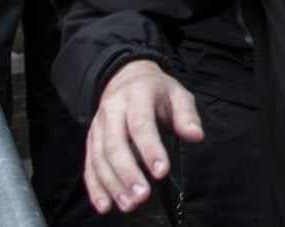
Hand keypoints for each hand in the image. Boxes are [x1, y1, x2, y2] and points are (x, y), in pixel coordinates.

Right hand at [83, 60, 203, 214]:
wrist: (126, 79)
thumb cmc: (157, 92)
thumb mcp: (178, 94)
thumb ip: (187, 115)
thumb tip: (195, 135)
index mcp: (136, 95)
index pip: (140, 124)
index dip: (150, 149)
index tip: (161, 172)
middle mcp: (112, 110)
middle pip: (114, 144)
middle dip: (128, 173)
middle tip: (142, 196)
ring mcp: (98, 126)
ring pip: (99, 157)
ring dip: (112, 184)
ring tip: (128, 205)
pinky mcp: (91, 140)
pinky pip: (89, 165)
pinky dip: (95, 187)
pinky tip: (105, 205)